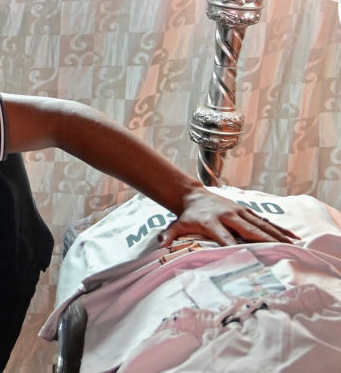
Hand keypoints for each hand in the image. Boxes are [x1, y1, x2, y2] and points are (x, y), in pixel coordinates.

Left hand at [160, 188, 299, 246]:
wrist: (193, 195)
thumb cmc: (186, 216)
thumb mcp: (176, 225)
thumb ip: (169, 235)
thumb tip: (161, 245)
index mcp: (212, 222)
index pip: (225, 237)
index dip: (235, 247)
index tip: (247, 258)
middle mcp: (228, 216)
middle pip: (249, 230)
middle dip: (265, 242)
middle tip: (281, 254)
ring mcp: (239, 211)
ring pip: (261, 225)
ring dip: (277, 236)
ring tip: (293, 247)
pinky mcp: (246, 210)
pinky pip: (265, 221)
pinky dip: (279, 229)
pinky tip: (293, 237)